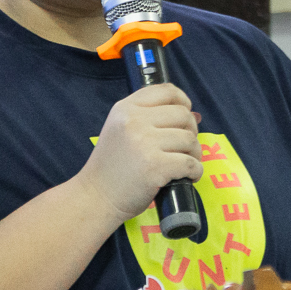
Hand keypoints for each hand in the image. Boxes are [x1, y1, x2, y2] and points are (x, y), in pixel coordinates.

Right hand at [78, 83, 202, 221]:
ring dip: (194, 154)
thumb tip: (195, 115)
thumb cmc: (111, 168)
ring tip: (184, 164)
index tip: (185, 116)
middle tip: (184, 148)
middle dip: (191, 131)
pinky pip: (190, 163)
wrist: (95, 198)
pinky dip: (195, 171)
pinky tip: (187, 177)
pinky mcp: (155, 166)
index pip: (166, 91)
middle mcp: (134, 121)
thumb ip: (152, 119)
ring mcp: (145, 143)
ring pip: (189, 139)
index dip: (183, 101)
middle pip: (183, 115)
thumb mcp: (121, 131)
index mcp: (125, 109)